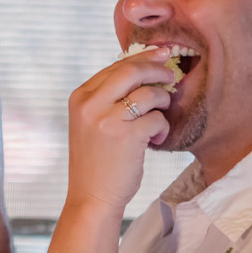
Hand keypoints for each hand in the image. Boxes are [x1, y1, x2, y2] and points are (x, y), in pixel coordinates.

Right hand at [67, 46, 173, 211]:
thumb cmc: (96, 160)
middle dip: (157, 68)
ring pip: (149, 93)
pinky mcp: (127, 136)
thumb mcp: (90, 122)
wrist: (91, 197)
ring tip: (160, 115)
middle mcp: (90, 105)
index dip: (141, 58)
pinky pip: (158, 118)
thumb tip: (141, 68)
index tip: (159, 55)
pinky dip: (162, 127)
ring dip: (163, 101)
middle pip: (132, 70)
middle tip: (171, 75)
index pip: (115, 66)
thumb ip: (107, 97)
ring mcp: (108, 120)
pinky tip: (155, 138)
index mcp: (80, 97)